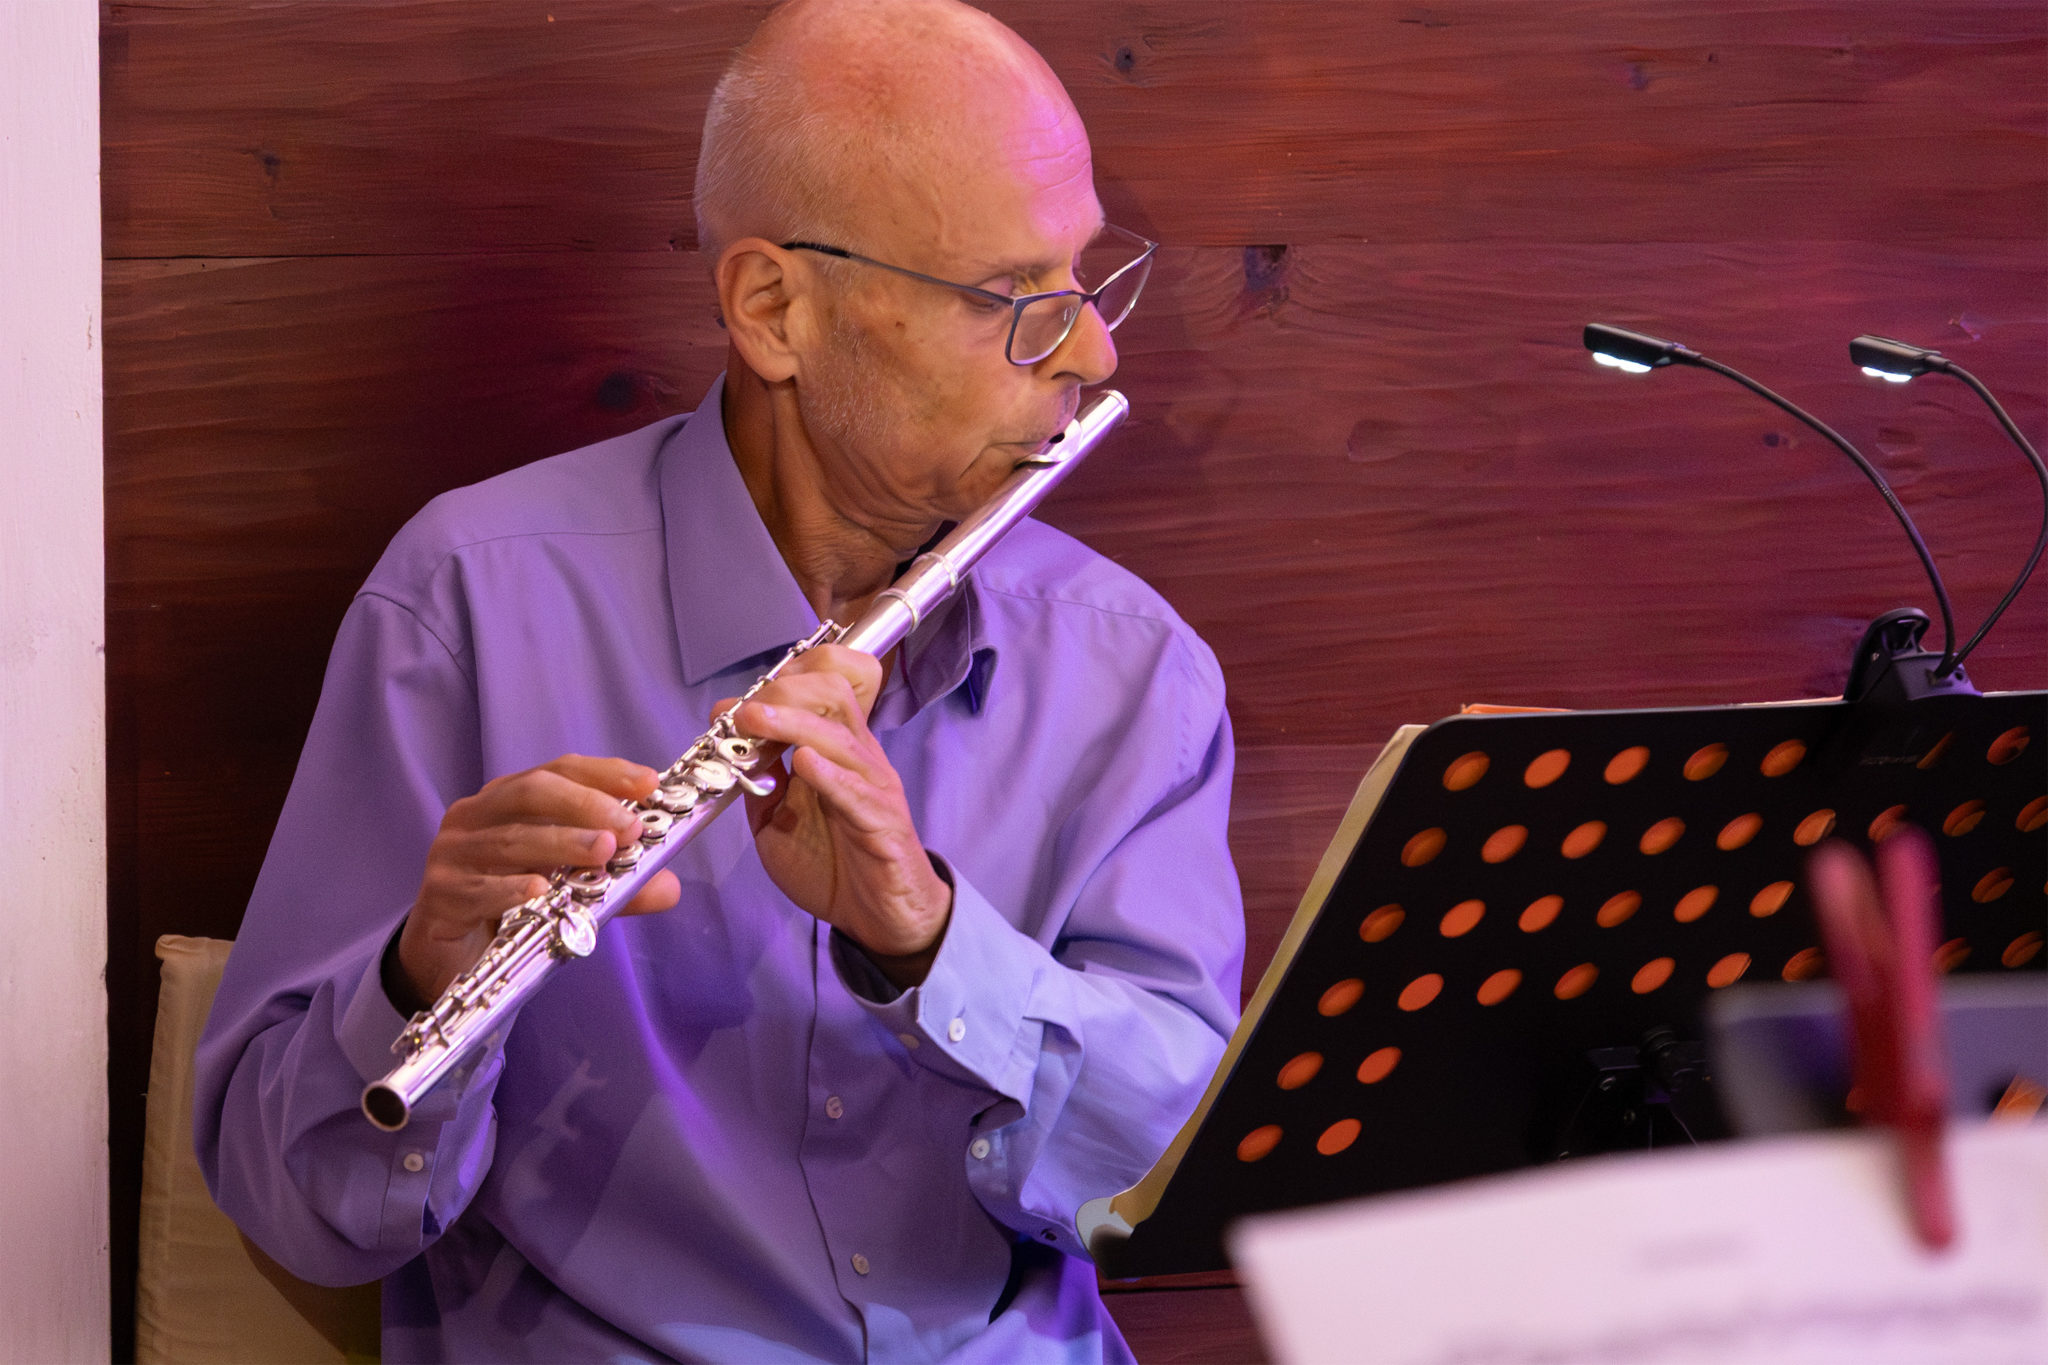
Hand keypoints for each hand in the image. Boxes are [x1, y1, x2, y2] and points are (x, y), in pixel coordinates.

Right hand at [392, 755, 680, 1008]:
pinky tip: (539, 892)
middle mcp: (476, 816)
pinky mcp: (440, 895)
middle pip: (531, 793)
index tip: (650, 782)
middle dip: (585, 805)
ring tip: (603, 854)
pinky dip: (510, 889)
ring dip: (560, 844)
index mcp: (509, 800)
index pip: (559, 770)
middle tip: (628, 828)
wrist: (450, 954)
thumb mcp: (570, 888)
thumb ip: (617, 886)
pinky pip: (478, 889)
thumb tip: (669, 887)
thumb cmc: (511, 905)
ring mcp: (453, 853)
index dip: (606, 773)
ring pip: (509, 840)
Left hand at [721, 644, 951, 987]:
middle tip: (743, 712)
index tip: (734, 704)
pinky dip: (830, 775)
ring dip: (794, 724)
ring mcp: (874, 786)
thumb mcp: (777, 819)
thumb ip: (759, 783)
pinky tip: (804, 764)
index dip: (780, 681)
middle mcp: (859, 756)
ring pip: (840, 737)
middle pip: (833, 694)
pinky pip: (859, 792)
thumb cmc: (833, 863)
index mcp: (836, 748)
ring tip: (755, 721)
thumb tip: (727, 745)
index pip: (820, 687)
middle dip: (783, 693)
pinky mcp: (884, 823)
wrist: (879, 916)